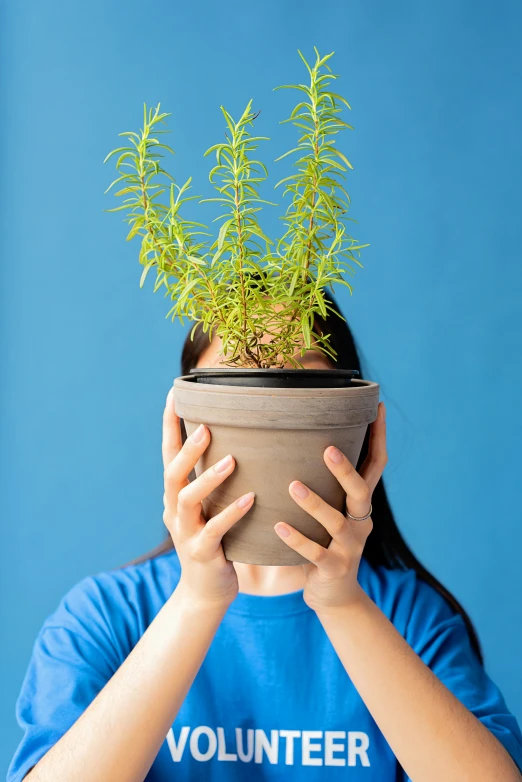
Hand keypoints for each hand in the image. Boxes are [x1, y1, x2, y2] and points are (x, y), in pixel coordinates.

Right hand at [162, 387, 254, 607]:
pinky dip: (232, 513)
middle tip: (206, 427)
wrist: (206, 591)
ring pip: (188, 500)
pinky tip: (252, 499)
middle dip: (187, 450)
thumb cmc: (215, 541)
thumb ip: (215, 479)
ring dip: (208, 479)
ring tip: (232, 461)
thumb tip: (241, 439)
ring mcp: (185, 533)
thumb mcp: (210, 507)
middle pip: (172, 474)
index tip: (175, 394)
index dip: (169, 425)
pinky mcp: (201, 553)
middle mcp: (174, 510)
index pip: (168, 454)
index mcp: (176, 495)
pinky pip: (215, 530)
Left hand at [274, 401, 387, 612]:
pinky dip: (297, 539)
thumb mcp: (333, 512)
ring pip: (336, 522)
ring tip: (292, 485)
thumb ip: (327, 484)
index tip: (378, 407)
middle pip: (360, 491)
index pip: (376, 465)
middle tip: (327, 448)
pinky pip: (314, 553)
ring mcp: (349, 547)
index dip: (379, 436)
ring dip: (314, 503)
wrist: (335, 595)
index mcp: (360, 504)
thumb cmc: (326, 542)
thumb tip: (305, 439)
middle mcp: (360, 521)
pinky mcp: (333, 567)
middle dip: (345, 470)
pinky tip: (278, 526)